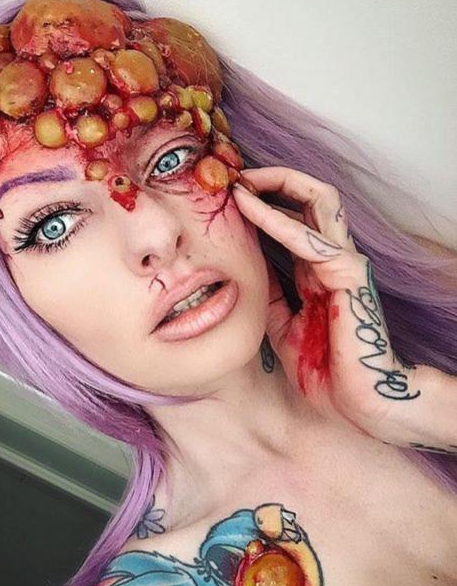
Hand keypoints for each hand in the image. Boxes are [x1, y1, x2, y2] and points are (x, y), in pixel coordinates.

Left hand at [232, 166, 421, 438]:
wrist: (359, 407)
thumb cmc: (325, 373)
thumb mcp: (280, 327)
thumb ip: (268, 296)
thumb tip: (243, 271)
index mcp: (315, 272)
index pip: (293, 219)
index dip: (262, 203)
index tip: (226, 198)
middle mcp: (331, 260)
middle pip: (308, 198)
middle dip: (270, 181)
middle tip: (231, 177)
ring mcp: (343, 264)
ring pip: (317, 201)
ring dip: (274, 186)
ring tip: (237, 181)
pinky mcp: (349, 276)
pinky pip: (311, 239)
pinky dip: (278, 220)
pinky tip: (250, 207)